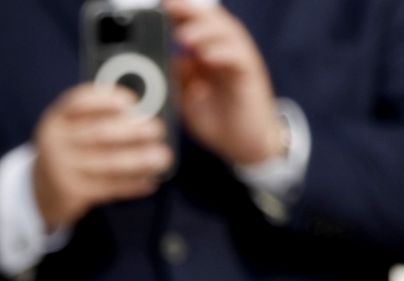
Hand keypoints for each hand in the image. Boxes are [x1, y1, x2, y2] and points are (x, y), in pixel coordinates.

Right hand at [32, 84, 173, 231]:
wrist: (41, 191)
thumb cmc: (69, 152)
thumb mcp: (71, 129)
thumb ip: (97, 118)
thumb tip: (143, 115)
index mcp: (56, 119)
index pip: (79, 101)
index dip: (108, 99)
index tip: (133, 102)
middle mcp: (54, 142)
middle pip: (99, 133)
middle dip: (134, 131)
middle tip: (157, 130)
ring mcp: (60, 169)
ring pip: (109, 163)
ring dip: (141, 160)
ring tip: (163, 157)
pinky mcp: (70, 193)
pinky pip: (109, 187)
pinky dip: (132, 184)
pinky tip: (149, 181)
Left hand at [169, 0, 285, 166]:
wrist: (245, 144)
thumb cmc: (217, 118)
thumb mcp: (185, 96)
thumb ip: (174, 76)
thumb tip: (153, 63)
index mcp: (209, 52)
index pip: (196, 24)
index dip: (179, 12)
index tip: (159, 6)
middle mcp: (226, 52)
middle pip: (212, 21)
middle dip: (191, 12)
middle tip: (170, 6)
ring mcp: (239, 62)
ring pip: (227, 35)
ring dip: (205, 32)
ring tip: (183, 34)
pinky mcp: (250, 77)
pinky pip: (239, 60)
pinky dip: (223, 54)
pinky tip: (207, 56)